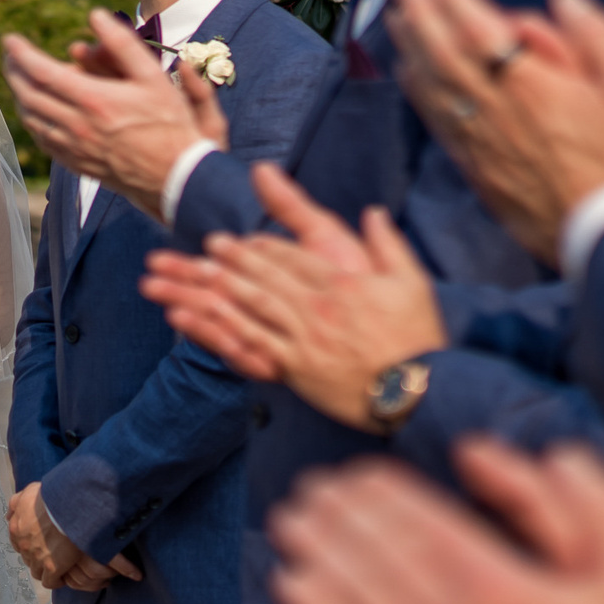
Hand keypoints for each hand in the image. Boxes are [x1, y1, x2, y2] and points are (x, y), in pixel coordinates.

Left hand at [3, 12, 224, 219]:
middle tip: (9, 55)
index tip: (9, 39)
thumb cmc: (169, 123)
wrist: (175, 177)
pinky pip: (42, 139)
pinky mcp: (76, 163)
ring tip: (19, 79)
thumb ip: (123, 43)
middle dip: (13, 72)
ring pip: (31, 118)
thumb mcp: (153, 77)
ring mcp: (74, 147)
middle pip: (28, 94)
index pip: (41, 71)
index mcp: (93, 100)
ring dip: (19, 96)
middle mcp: (76, 125)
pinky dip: (31, 120)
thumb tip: (96, 15)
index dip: (20, 53)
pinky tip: (35, 111)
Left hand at [6, 482, 55, 584]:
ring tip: (57, 567)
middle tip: (50, 553)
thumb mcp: (29, 492)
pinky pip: (50, 582)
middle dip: (36, 557)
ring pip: (37, 572)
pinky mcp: (53, 568)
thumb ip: (16, 503)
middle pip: (27, 559)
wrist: (69, 506)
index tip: (39, 543)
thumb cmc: (51, 497)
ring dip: (45, 570)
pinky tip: (63, 576)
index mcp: (16, 528)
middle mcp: (24, 546)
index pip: (18, 544)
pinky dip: (56, 581)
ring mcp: (38, 558)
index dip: (29, 544)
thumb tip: (9, 516)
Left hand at [138, 164, 444, 427]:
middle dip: (228, 260)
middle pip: (263, 275)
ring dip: (211, 286)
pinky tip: (187, 318)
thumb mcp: (412, 281)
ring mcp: (303, 337)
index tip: (238, 240)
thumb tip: (373, 211)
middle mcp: (317, 306)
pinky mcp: (296, 368)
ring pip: (249, 303)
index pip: (293, 256)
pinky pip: (248, 343)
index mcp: (342, 283)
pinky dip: (215, 328)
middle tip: (199, 248)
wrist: (420, 392)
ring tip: (182, 274)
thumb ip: (387, 243)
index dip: (262, 247)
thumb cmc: (419, 338)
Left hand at [265, 439, 603, 603]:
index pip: (417, 522)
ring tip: (290, 527)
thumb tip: (488, 453)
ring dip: (314, 556)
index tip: (355, 474)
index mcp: (496, 585)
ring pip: (350, 600)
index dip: (378, 493)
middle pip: (373, 556)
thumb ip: (581, 499)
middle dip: (335, 516)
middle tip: (308, 490)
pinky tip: (295, 591)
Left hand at [386, 0, 603, 261]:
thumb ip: (595, 37)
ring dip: (410, 50)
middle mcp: (498, 113)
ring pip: (434, 89)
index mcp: (535, 85)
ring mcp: (484, 146)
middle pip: (444, 55)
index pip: (479, 31)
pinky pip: (440, 125)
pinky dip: (419, 94)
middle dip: (422, 17)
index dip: (456, 0)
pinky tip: (410, 77)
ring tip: (397, 20)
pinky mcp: (481, 175)